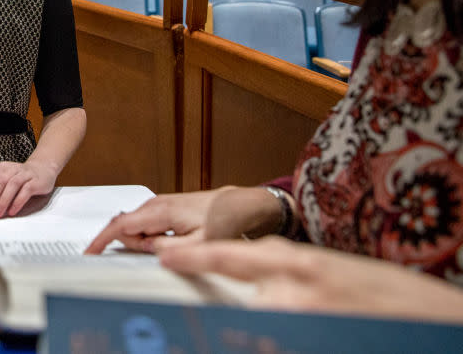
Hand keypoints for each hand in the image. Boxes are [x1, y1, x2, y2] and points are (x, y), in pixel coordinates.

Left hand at [0, 160, 56, 217]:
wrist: (43, 168)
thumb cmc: (22, 176)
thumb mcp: (6, 179)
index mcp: (3, 169)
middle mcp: (13, 169)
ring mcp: (25, 174)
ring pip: (11, 186)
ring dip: (3, 201)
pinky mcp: (36, 181)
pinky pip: (25, 191)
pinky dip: (18, 201)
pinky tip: (12, 211)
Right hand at [85, 186, 280, 253]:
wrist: (239, 205)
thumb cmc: (224, 221)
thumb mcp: (199, 244)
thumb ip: (168, 249)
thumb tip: (144, 249)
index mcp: (161, 211)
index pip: (121, 225)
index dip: (102, 239)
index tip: (90, 252)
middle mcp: (156, 203)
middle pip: (127, 227)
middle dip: (132, 244)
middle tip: (158, 253)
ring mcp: (159, 203)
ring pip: (136, 226)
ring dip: (143, 241)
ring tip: (172, 245)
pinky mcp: (163, 207)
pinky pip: (145, 223)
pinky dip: (149, 236)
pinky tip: (169, 241)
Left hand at [158, 237, 462, 323]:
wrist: (430, 317)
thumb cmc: (380, 293)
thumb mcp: (326, 268)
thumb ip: (284, 269)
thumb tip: (243, 279)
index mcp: (298, 262)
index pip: (231, 254)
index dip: (194, 256)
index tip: (165, 257)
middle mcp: (297, 290)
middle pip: (237, 301)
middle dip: (225, 312)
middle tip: (218, 318)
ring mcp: (304, 319)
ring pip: (254, 324)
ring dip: (252, 330)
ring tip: (283, 324)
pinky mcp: (313, 338)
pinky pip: (274, 340)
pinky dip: (270, 337)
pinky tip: (280, 335)